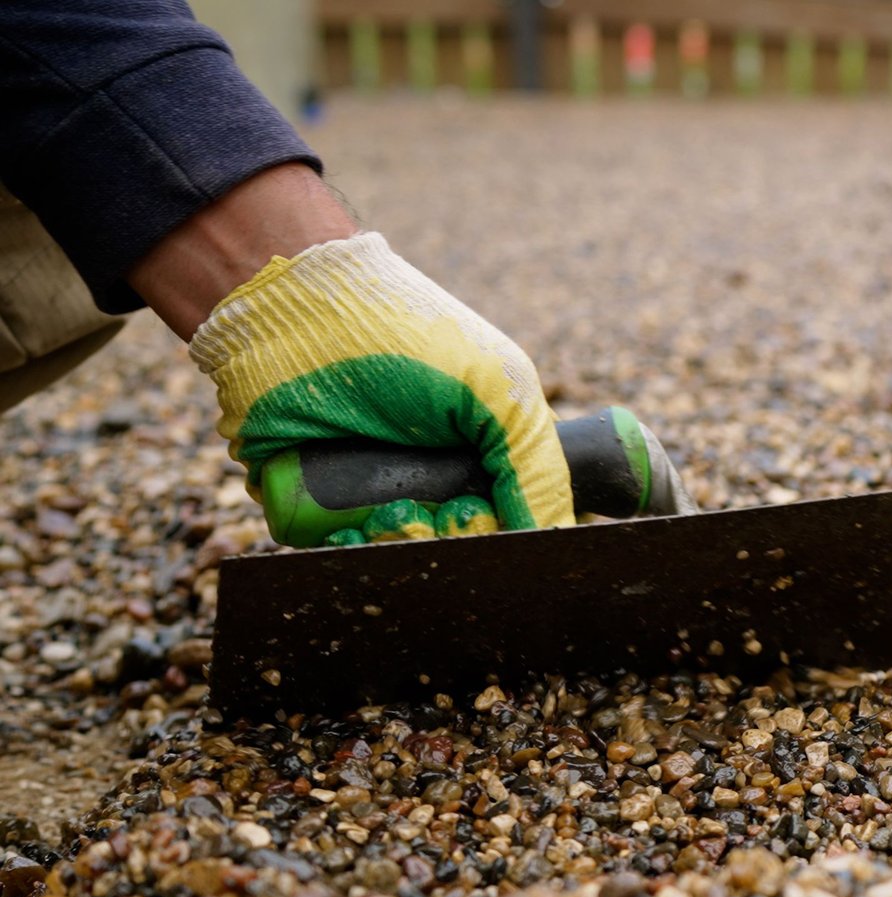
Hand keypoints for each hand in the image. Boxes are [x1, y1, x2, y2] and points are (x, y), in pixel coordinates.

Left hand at [132, 169, 572, 545]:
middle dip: (438, 542)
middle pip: (444, 545)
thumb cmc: (406, 333)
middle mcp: (424, 474)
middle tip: (421, 517)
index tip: (471, 520)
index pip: (499, 521)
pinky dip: (340, 552)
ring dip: (389, 549)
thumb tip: (554, 537)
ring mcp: (363, 486)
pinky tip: (343, 534)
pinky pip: (327, 547)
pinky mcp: (307, 494)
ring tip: (378, 520)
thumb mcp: (498, 390)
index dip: (490, 534)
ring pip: (387, 553)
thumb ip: (536, 467)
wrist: (294, 305)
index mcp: (478, 452)